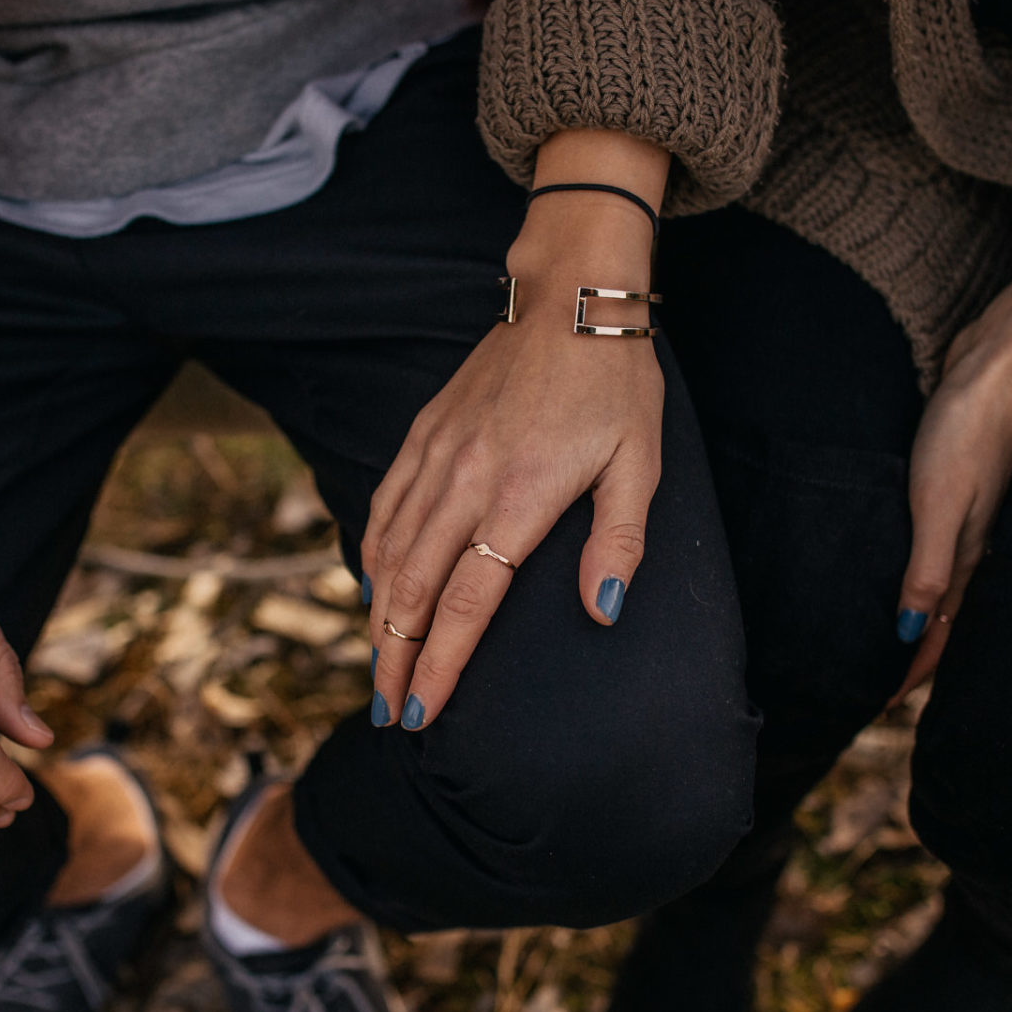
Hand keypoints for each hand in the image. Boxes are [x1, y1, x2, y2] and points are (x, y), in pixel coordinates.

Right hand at [362, 131, 671, 729]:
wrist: (569, 297)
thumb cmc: (614, 382)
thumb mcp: (640, 462)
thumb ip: (620, 541)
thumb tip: (604, 612)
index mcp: (519, 495)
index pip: (467, 602)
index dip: (440, 664)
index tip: (421, 714)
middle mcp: (464, 480)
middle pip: (412, 591)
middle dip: (395, 659)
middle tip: (387, 713)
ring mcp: (436, 456)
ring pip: (387, 554)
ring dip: (378, 619)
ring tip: (377, 669)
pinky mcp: (422, 435)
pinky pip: (383, 508)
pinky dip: (371, 557)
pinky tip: (373, 591)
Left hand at [891, 322, 1011, 697]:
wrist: (997, 366)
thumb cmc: (966, 431)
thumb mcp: (939, 505)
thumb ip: (926, 569)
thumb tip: (906, 632)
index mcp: (968, 557)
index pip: (938, 632)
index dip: (910, 669)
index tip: (879, 703)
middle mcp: (972, 545)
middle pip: (942, 616)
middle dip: (915, 653)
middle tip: (880, 684)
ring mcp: (968, 518)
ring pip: (942, 585)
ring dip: (919, 616)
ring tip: (891, 641)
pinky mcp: (958, 490)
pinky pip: (938, 550)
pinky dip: (922, 574)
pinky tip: (906, 570)